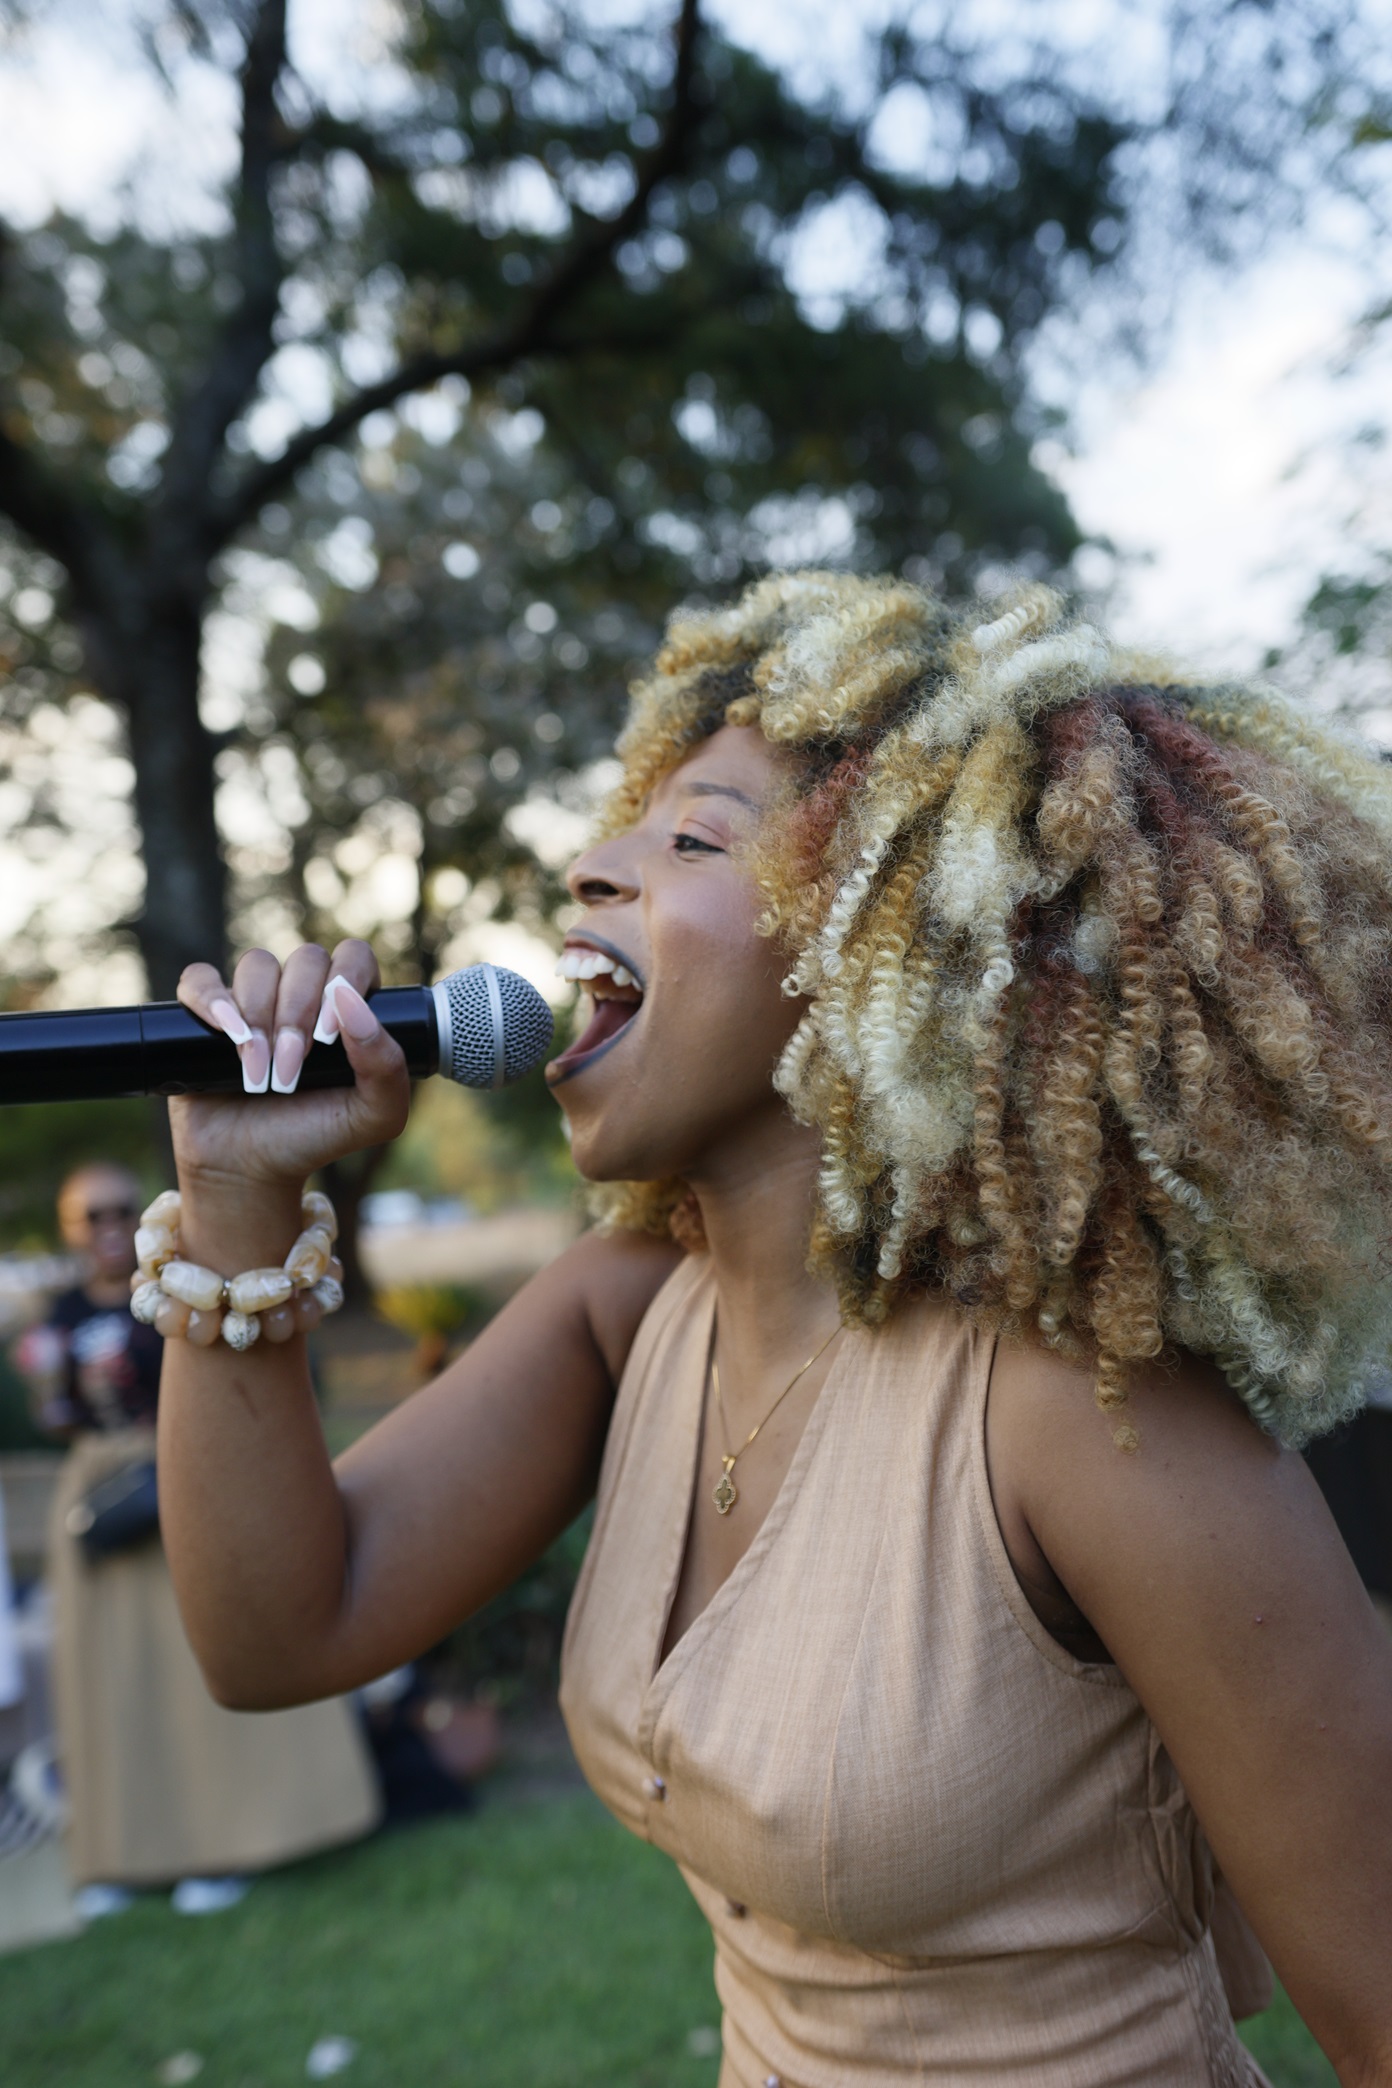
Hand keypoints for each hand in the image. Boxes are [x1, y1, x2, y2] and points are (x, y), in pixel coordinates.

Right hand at [172, 940, 410, 1191]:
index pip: (354, 958)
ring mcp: (254, 999)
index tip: (328, 1037)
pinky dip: (211, 999)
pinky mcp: (205, 1012)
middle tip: (290, 1069)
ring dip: (258, 1014)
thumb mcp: (374, 1115)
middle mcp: (303, 994)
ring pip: (257, 964)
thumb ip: (387, 1066)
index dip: (344, 983)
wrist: (249, 1166)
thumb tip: (352, 1004)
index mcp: (349, 1007)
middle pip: (306, 959)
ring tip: (257, 1071)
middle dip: (298, 1013)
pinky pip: (200, 979)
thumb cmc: (315, 1136)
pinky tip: (224, 1033)